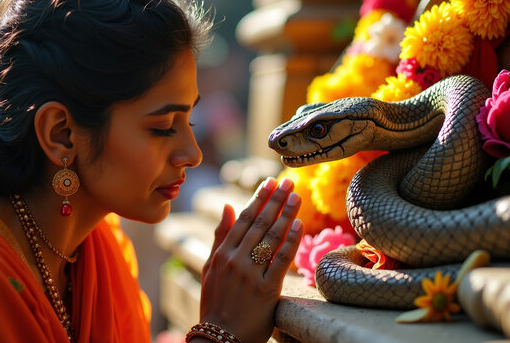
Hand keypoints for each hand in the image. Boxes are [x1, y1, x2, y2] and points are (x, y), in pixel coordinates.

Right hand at [199, 177, 302, 342]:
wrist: (219, 337)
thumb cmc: (215, 302)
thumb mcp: (210, 268)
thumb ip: (219, 237)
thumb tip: (226, 206)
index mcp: (222, 253)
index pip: (244, 218)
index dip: (259, 198)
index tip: (270, 182)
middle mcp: (235, 259)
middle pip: (260, 223)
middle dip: (276, 199)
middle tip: (289, 181)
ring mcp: (250, 274)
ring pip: (271, 237)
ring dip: (285, 213)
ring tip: (297, 196)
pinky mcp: (266, 289)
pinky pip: (280, 260)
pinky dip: (290, 240)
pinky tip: (299, 224)